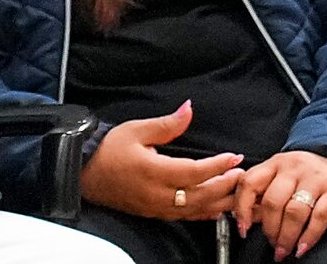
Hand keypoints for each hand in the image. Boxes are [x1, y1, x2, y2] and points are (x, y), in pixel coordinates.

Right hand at [81, 102, 246, 221]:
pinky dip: (206, 213)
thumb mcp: (135, 130)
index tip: (234, 157)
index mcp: (153, 170)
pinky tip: (217, 207)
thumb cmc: (108, 150)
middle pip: (202, 194)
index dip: (219, 165)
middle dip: (226, 184)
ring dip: (221, 201)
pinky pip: (187, 217)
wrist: (84, 174)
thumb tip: (189, 109)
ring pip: (198, 209)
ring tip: (237, 191)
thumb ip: (166, 124)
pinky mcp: (156, 214)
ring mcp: (158, 207)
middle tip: (242, 174)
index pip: (196, 171)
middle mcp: (159, 193)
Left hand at [235, 150, 326, 258]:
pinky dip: (309, 237)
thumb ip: (265, 191)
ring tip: (284, 249)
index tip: (242, 227)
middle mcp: (293, 168)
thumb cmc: (310, 174)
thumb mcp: (284, 174)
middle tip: (271, 243)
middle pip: (272, 202)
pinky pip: (320, 218)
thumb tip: (248, 218)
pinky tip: (302, 247)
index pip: (249, 183)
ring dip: (286, 236)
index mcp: (275, 163)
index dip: (242, 207)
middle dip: (269, 228)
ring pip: (294, 212)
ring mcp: (315, 179)